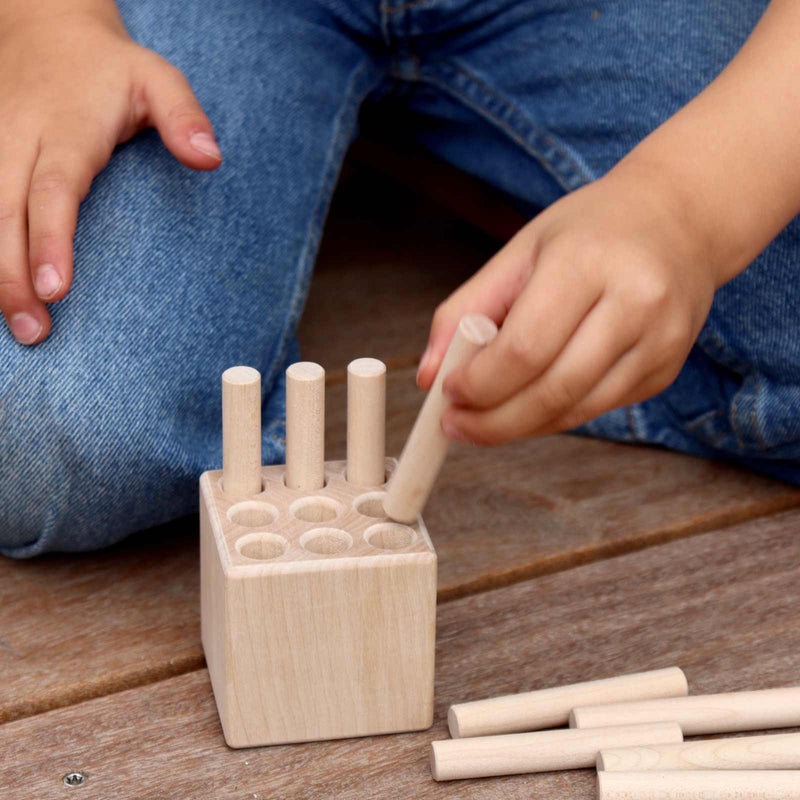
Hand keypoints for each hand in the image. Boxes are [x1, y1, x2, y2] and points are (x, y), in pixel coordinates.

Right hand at [1, 10, 221, 344]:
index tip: (58, 290)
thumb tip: (211, 160)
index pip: (54, 191)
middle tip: (36, 331)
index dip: (51, 240)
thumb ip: (184, 117)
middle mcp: (20, 141)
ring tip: (21, 327)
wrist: (46, 29)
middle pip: (6, 214)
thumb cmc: (112, 69)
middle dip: (14, 276)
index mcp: (67, 130)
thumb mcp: (158, 79)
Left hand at [416, 162, 717, 444]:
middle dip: (493, 422)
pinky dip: (553, 417)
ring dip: (520, 426)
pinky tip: (528, 406)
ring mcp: (660, 341)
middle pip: (551, 390)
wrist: (681, 219)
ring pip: (576, 410)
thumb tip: (428, 376)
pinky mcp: (667, 368)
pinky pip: (598, 409)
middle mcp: (634, 302)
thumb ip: (466, 310)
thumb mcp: (519, 251)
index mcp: (587, 262)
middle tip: (457, 425)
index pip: (524, 348)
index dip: (479, 384)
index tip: (449, 394)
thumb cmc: (590, 232)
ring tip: (484, 420)